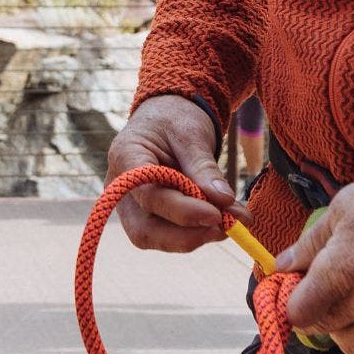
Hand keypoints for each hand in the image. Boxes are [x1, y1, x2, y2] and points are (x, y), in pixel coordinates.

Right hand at [106, 94, 239, 251]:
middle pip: (144, 230)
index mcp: (125, 158)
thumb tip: (225, 201)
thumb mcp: (191, 134)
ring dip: (197, 236)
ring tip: (232, 222)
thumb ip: (204, 167)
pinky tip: (226, 219)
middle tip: (225, 227)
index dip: (182, 212)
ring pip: (157, 237)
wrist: (166, 116)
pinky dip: (200, 231)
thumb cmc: (174, 119)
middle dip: (186, 236)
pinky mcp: (149, 216)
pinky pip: (171, 233)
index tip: (216, 215)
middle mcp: (121, 189)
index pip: (148, 196)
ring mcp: (132, 206)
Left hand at [277, 149, 353, 353]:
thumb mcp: (348, 204)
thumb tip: (282, 265)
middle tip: (328, 287)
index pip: (300, 314)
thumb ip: (310, 242)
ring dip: (350, 325)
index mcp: (346, 268)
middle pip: (324, 331)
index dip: (292, 303)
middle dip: (319, 312)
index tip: (297, 290)